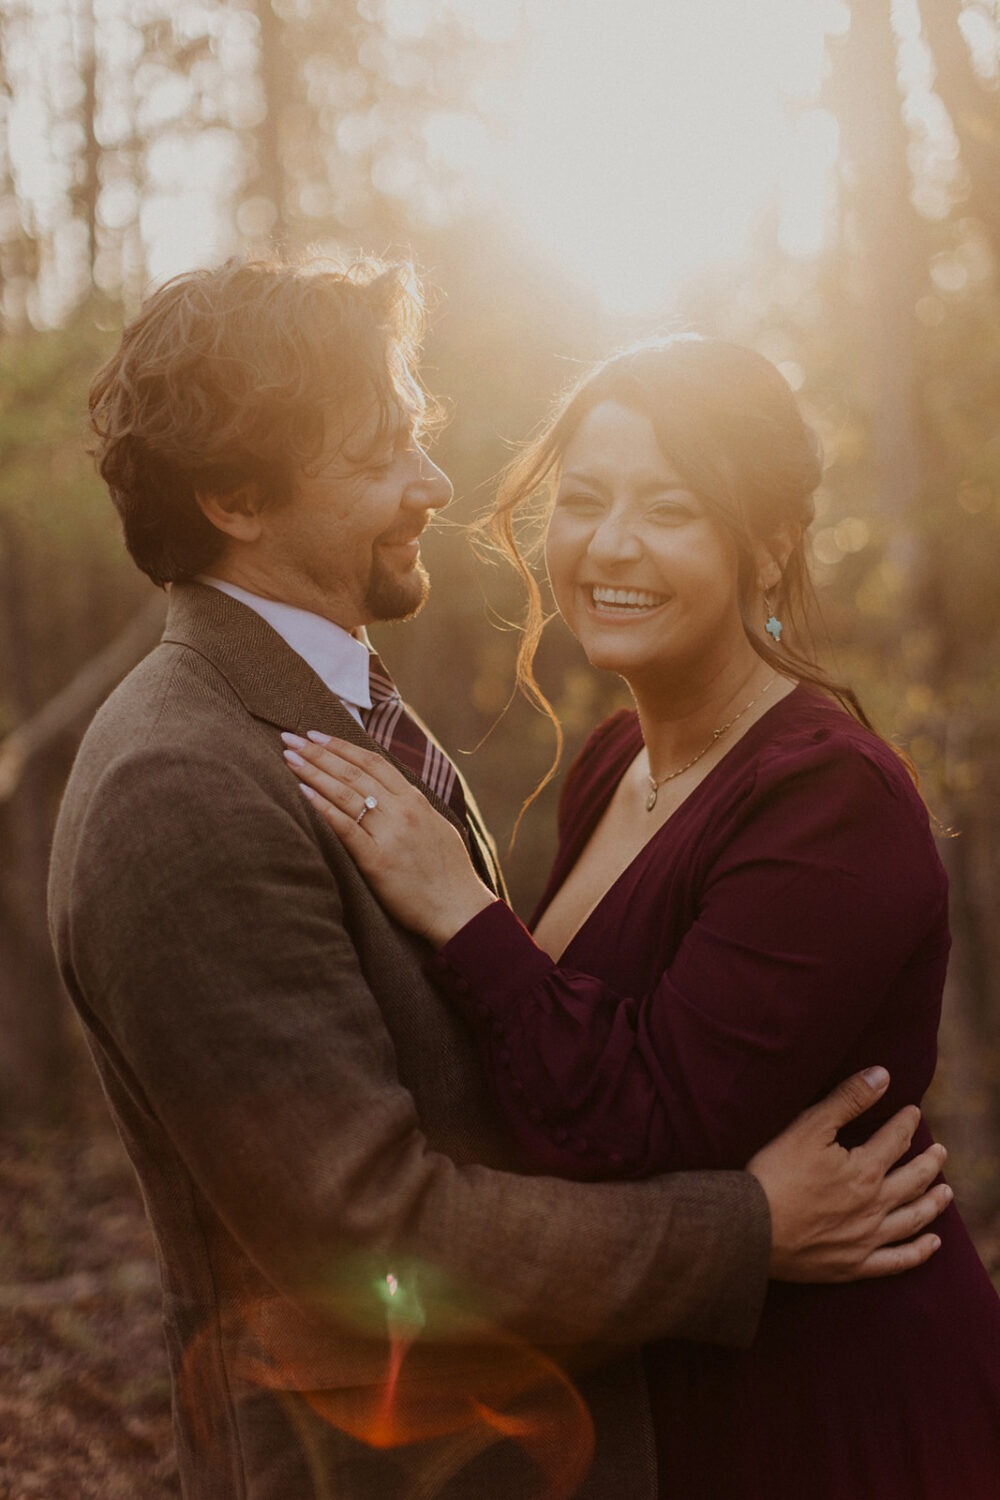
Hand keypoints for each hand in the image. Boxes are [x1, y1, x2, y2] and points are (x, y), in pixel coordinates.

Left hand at [281, 732, 496, 945]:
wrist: (459, 909)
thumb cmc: (449, 873)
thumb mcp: (435, 826)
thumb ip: (411, 807)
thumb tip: (388, 792)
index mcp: (415, 800)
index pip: (372, 762)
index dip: (341, 745)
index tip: (315, 734)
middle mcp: (402, 810)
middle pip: (353, 772)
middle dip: (318, 753)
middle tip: (290, 738)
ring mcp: (390, 834)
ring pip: (345, 794)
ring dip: (314, 772)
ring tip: (289, 758)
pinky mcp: (377, 861)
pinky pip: (345, 827)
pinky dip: (322, 807)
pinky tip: (302, 792)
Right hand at [747, 1066, 950, 1281]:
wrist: (750, 1227)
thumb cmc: (775, 1172)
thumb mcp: (809, 1126)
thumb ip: (848, 1099)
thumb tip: (883, 1075)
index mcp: (865, 1170)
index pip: (896, 1140)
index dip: (906, 1123)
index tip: (913, 1112)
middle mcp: (874, 1205)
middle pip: (912, 1180)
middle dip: (928, 1163)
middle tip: (940, 1152)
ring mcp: (866, 1238)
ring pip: (912, 1219)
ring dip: (932, 1204)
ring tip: (946, 1192)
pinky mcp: (853, 1265)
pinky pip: (897, 1261)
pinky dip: (918, 1252)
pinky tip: (932, 1244)